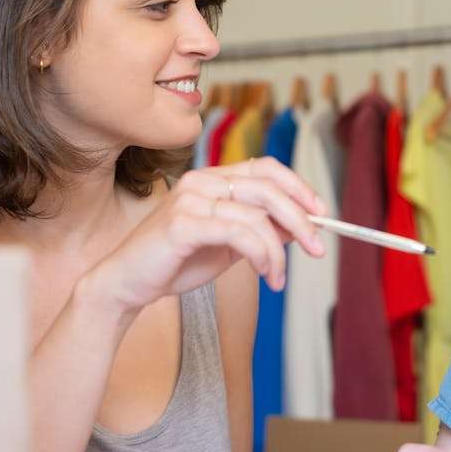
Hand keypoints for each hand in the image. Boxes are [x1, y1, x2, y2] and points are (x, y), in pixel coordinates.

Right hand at [91, 158, 325, 311]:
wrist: (128, 284)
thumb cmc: (175, 262)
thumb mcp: (228, 245)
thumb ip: (259, 230)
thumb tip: (301, 226)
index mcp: (212, 179)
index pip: (265, 167)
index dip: (298, 186)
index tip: (321, 212)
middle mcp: (201, 181)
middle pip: (268, 189)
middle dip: (301, 219)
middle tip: (318, 248)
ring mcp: (190, 199)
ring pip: (256, 216)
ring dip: (278, 252)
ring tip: (279, 278)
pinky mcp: (183, 224)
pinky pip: (238, 234)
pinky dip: (262, 256)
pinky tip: (266, 276)